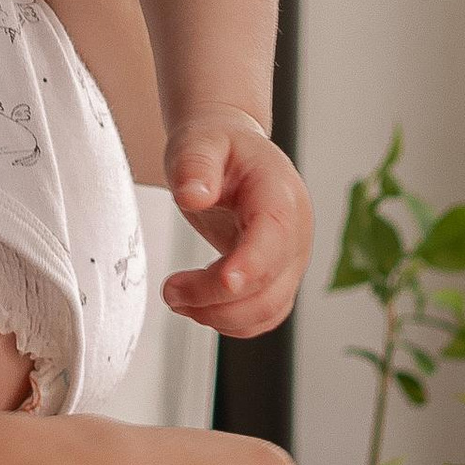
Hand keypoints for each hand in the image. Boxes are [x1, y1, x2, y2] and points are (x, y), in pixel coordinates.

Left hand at [161, 111, 312, 336]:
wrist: (231, 153)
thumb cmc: (217, 146)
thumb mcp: (199, 142)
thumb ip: (195, 164)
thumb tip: (193, 196)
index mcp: (279, 195)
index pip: (274, 237)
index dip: (252, 264)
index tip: (224, 280)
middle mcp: (295, 232)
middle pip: (268, 284)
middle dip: (216, 296)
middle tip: (170, 290)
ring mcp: (289, 259)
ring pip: (267, 309)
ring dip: (219, 315)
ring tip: (176, 296)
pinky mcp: (277, 278)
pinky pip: (262, 316)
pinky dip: (229, 321)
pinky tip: (197, 305)